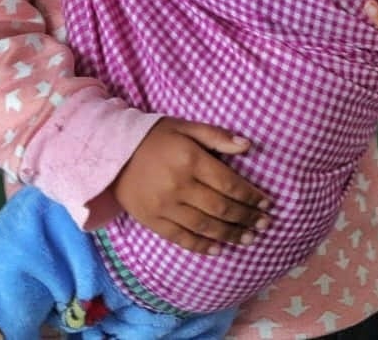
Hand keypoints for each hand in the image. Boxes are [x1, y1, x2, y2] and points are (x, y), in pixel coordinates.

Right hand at [110, 117, 270, 255]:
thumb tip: (248, 146)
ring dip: (230, 234)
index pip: (229, 184)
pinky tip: (219, 249)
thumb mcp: (186, 126)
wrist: (110, 152)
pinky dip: (202, 246)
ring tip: (249, 238)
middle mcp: (179, 186)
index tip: (267, 204)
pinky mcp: (151, 220)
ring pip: (204, 226)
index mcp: (190, 160)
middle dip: (247, 218)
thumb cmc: (154, 136)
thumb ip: (217, 136)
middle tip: (265, 224)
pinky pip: (180, 238)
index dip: (251, 196)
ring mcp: (164, 206)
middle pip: (221, 208)